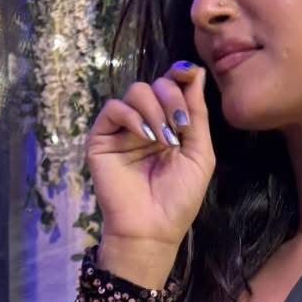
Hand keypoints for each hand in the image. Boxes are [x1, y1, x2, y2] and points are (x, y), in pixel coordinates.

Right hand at [88, 63, 215, 286]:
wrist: (153, 229)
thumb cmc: (179, 198)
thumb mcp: (199, 154)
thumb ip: (197, 114)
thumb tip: (196, 71)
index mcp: (170, 125)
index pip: (172, 87)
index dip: (180, 75)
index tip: (189, 72)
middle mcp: (146, 123)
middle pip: (155, 84)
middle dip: (171, 97)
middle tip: (179, 125)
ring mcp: (123, 130)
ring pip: (135, 92)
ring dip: (154, 109)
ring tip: (163, 139)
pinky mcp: (102, 139)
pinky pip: (113, 108)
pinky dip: (131, 116)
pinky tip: (143, 136)